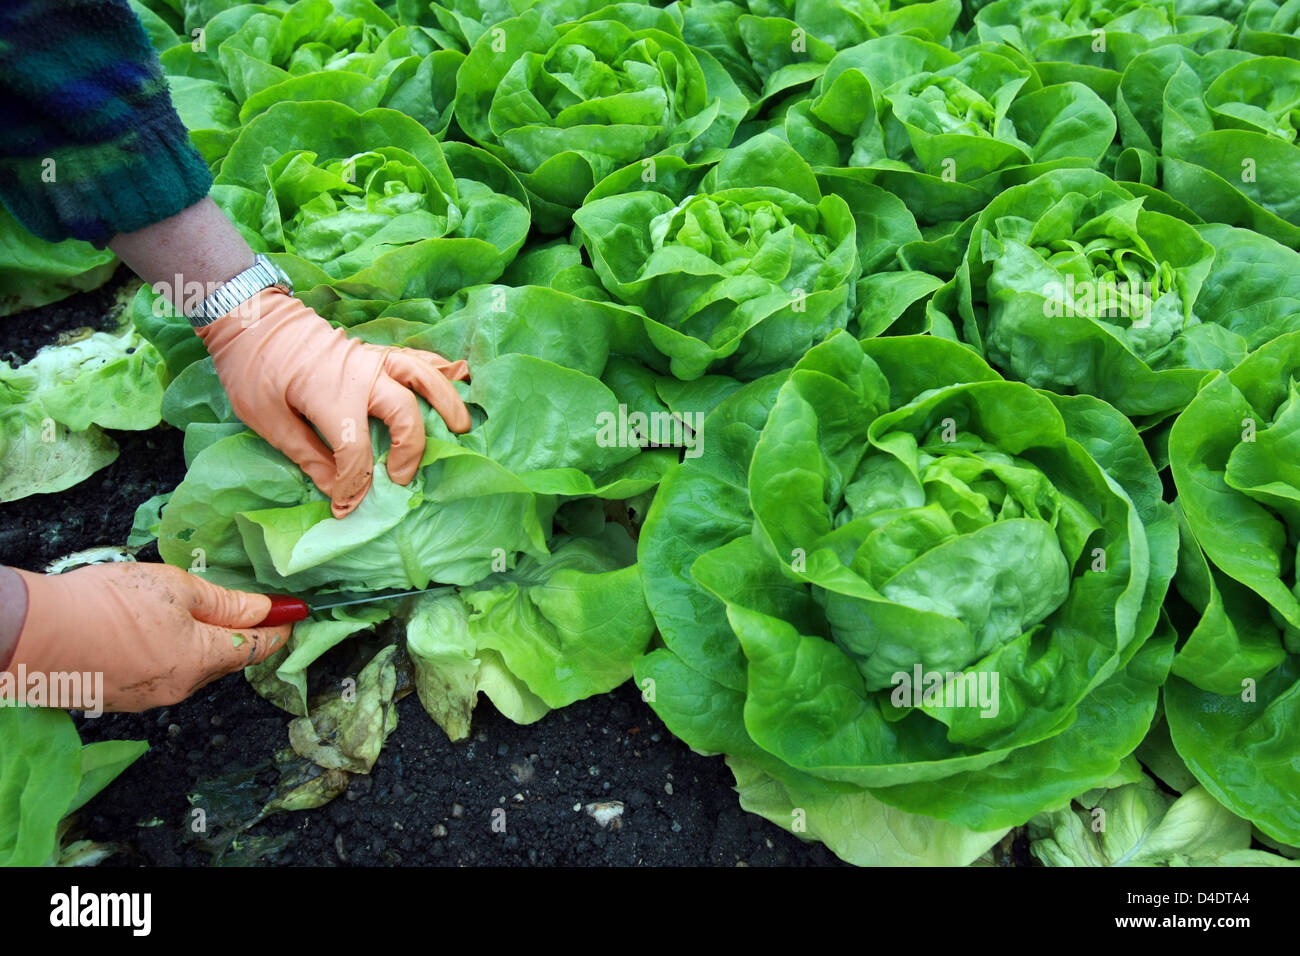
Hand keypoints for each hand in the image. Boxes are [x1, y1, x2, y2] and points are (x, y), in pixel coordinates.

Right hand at [2, 564, 290, 712]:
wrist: (34, 635)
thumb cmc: (107, 604)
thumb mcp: (175, 588)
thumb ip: (223, 602)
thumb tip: (263, 610)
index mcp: (201, 660)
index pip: (256, 648)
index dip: (278, 629)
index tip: (294, 613)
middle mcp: (181, 687)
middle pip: (226, 661)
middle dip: (242, 636)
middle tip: (254, 609)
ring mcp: (150, 697)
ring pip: (193, 668)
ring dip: (204, 644)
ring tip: (199, 613)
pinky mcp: (122, 697)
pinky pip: (163, 673)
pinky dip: (173, 653)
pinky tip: (158, 630)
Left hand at [197, 289, 470, 517]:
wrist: (251, 315)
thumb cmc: (251, 369)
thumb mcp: (265, 419)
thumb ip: (306, 456)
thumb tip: (336, 490)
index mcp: (329, 395)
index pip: (355, 451)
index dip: (354, 485)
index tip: (345, 506)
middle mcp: (359, 376)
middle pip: (404, 413)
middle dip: (409, 450)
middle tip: (401, 478)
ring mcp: (371, 359)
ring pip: (422, 377)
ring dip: (447, 403)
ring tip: (462, 428)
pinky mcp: (374, 350)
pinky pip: (415, 357)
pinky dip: (439, 368)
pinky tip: (457, 378)